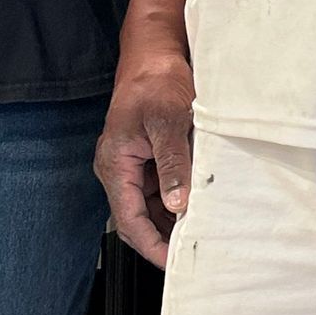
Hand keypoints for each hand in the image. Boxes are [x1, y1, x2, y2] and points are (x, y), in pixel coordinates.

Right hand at [95, 38, 195, 266]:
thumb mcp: (169, 121)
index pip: (128, 221)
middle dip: (163, 238)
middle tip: (193, 252)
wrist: (154, 52)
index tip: (173, 262)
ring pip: (151, 206)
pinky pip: (161, 188)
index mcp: (115, 164)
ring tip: (200, 232)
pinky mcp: (148, 157)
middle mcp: (120, 168)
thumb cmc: (155, 80)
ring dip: (172, 220)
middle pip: (138, 219)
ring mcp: (133, 164)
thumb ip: (172, 164)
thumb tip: (177, 204)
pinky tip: (199, 205)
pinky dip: (178, 200)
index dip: (151, 245)